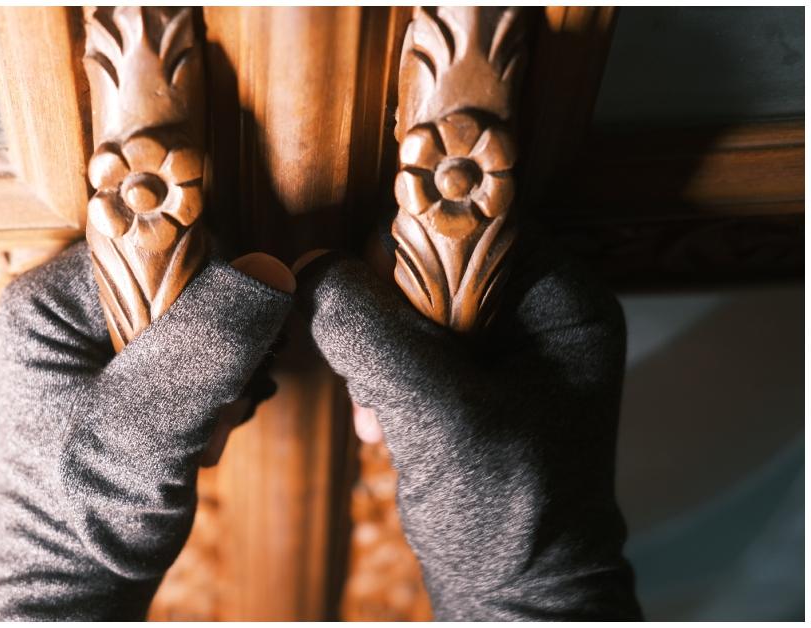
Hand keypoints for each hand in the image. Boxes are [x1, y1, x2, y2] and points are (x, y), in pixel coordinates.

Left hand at [0, 242, 291, 620]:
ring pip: (198, 308)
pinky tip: (213, 420)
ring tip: (214, 415)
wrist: (78, 581)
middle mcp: (68, 304)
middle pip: (180, 270)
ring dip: (225, 362)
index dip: (210, 284)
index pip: (154, 240)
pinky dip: (219, 380)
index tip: (233, 347)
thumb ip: (203, 346)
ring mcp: (97, 337)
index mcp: (48, 300)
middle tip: (223, 393)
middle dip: (219, 332)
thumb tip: (267, 274)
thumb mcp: (148, 426)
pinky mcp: (127, 368)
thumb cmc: (89, 514)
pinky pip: (196, 343)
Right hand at [294, 236, 642, 619]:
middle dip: (391, 317)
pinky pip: (408, 348)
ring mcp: (506, 350)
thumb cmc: (506, 514)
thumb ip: (371, 335)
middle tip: (379, 376)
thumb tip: (312, 270)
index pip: (480, 224)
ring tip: (383, 414)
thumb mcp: (435, 414)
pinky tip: (383, 426)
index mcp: (565, 302)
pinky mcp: (472, 384)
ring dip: (381, 356)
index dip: (416, 246)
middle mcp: (540, 314)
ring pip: (412, 306)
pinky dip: (384, 382)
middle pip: (437, 261)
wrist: (516, 599)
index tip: (369, 289)